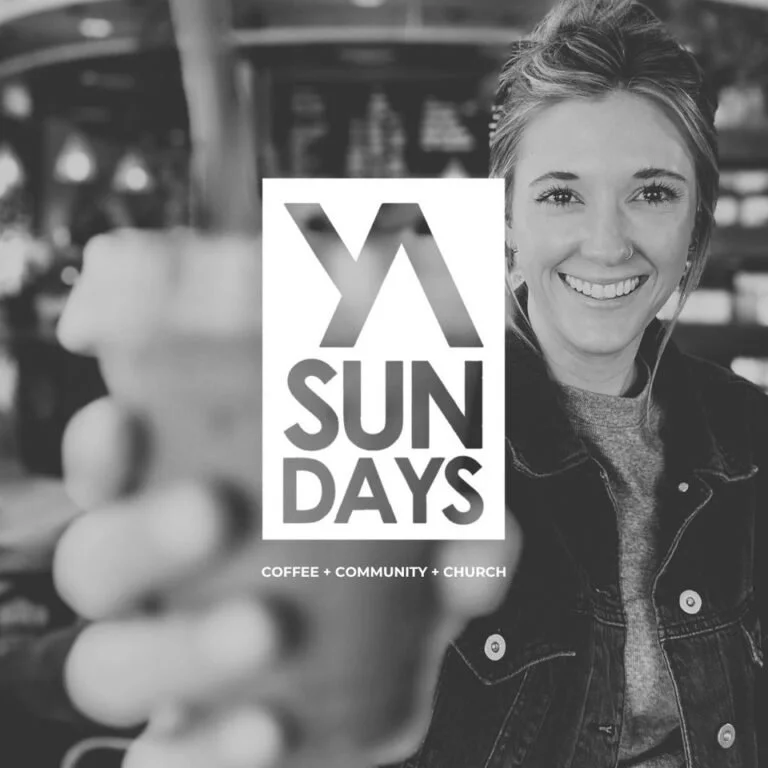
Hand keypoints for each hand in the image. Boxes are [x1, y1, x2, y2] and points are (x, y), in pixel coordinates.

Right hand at [55, 397, 521, 767]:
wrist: (376, 677)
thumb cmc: (379, 568)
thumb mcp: (421, 525)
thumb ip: (456, 526)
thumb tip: (477, 550)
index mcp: (190, 502)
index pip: (113, 466)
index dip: (103, 446)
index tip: (128, 419)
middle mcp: (160, 587)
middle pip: (95, 561)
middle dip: (141, 535)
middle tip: (210, 510)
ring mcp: (166, 668)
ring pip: (108, 665)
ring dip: (181, 648)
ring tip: (262, 629)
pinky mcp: (187, 745)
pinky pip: (161, 761)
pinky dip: (207, 751)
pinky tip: (266, 731)